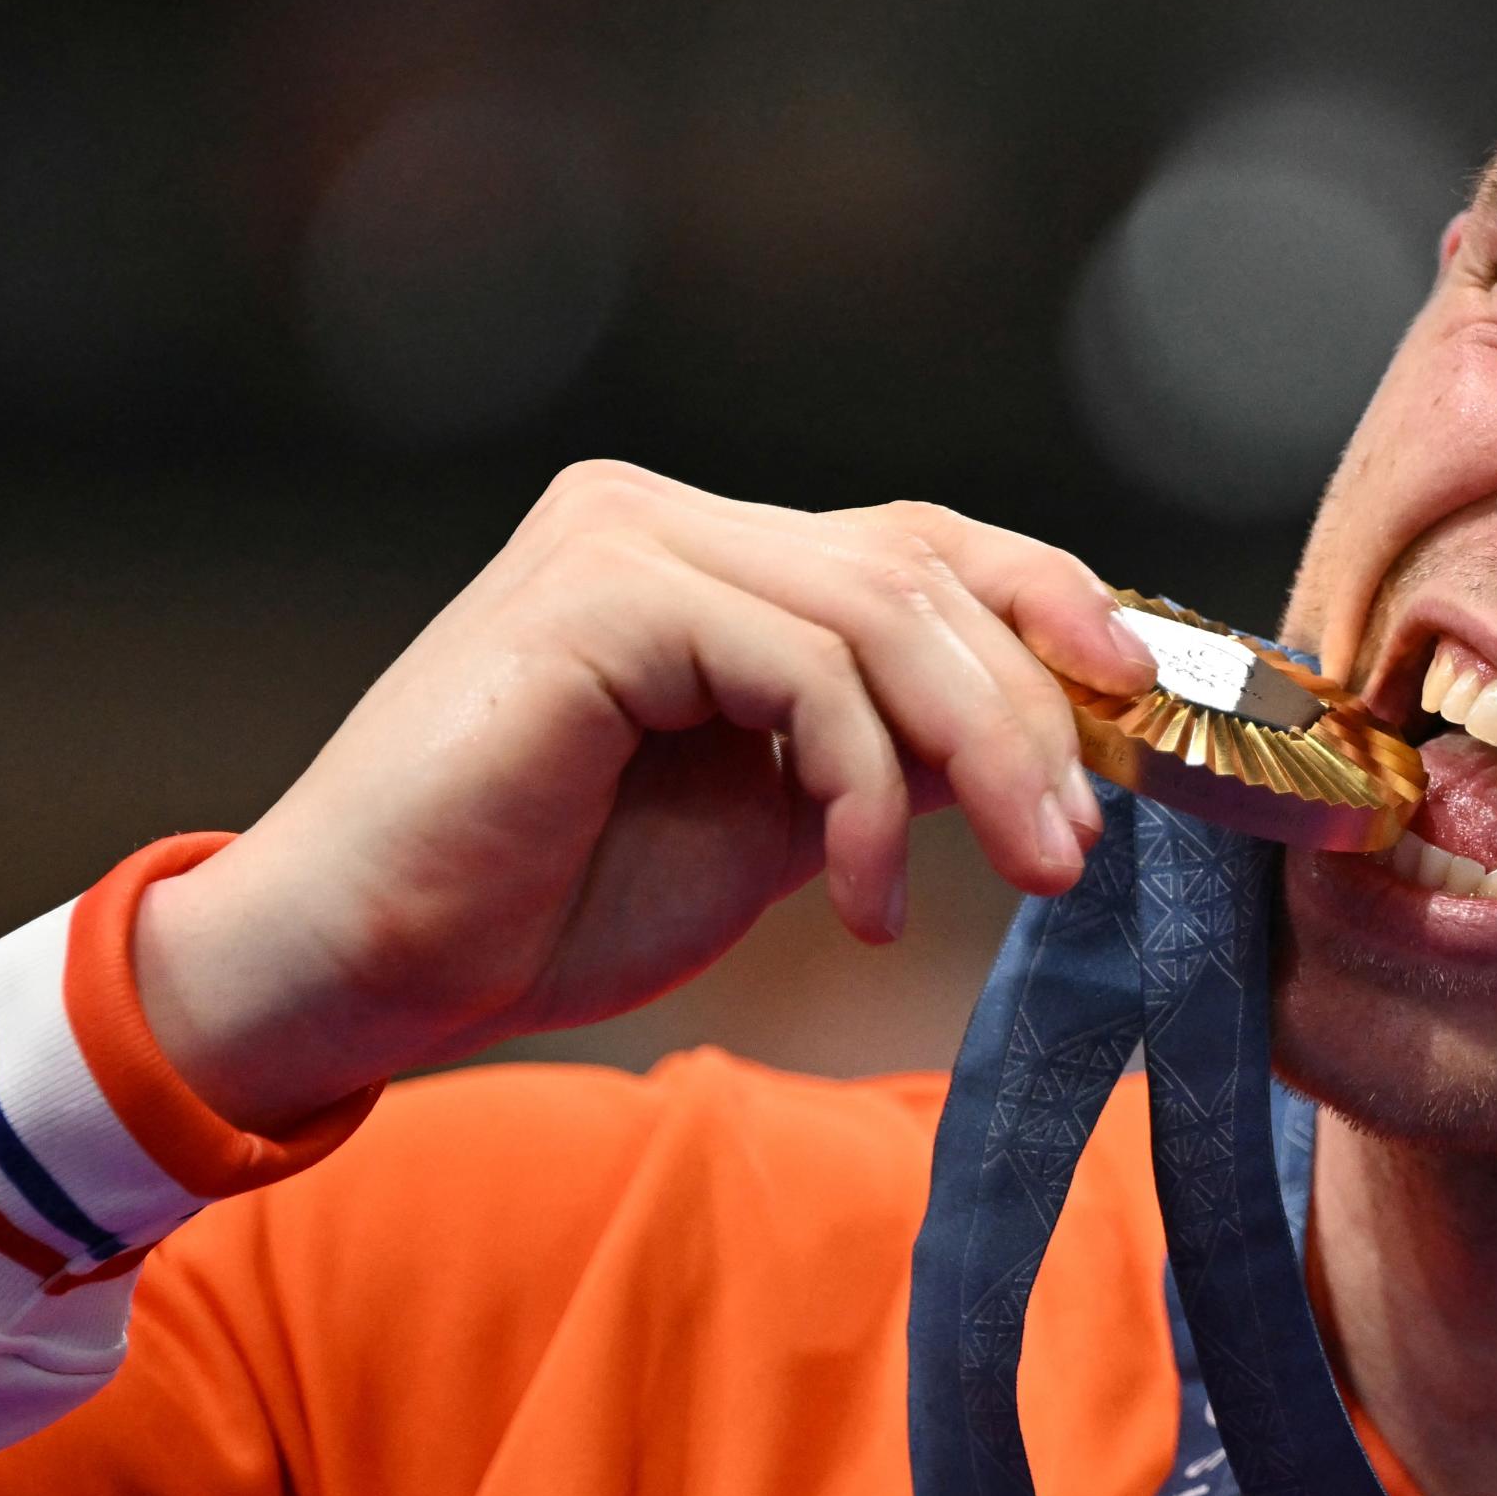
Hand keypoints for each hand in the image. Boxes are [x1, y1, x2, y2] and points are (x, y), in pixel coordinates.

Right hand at [130, 463, 1154, 1130]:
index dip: (1051, 605)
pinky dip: (862, 787)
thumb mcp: (760, 825)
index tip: (1143, 702)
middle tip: (1082, 845)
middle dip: (1035, 709)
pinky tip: (854, 897)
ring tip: (1026, 869)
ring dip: (982, 752)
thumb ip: (876, 758)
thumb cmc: (536, 907)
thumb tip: (1040, 740)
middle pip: (922, 570)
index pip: (921, 546)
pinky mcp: (597, 595)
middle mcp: (660, 517)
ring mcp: (622, 539)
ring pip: (883, 611)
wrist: (353, 978)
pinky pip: (803, 667)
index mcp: (699, 556)